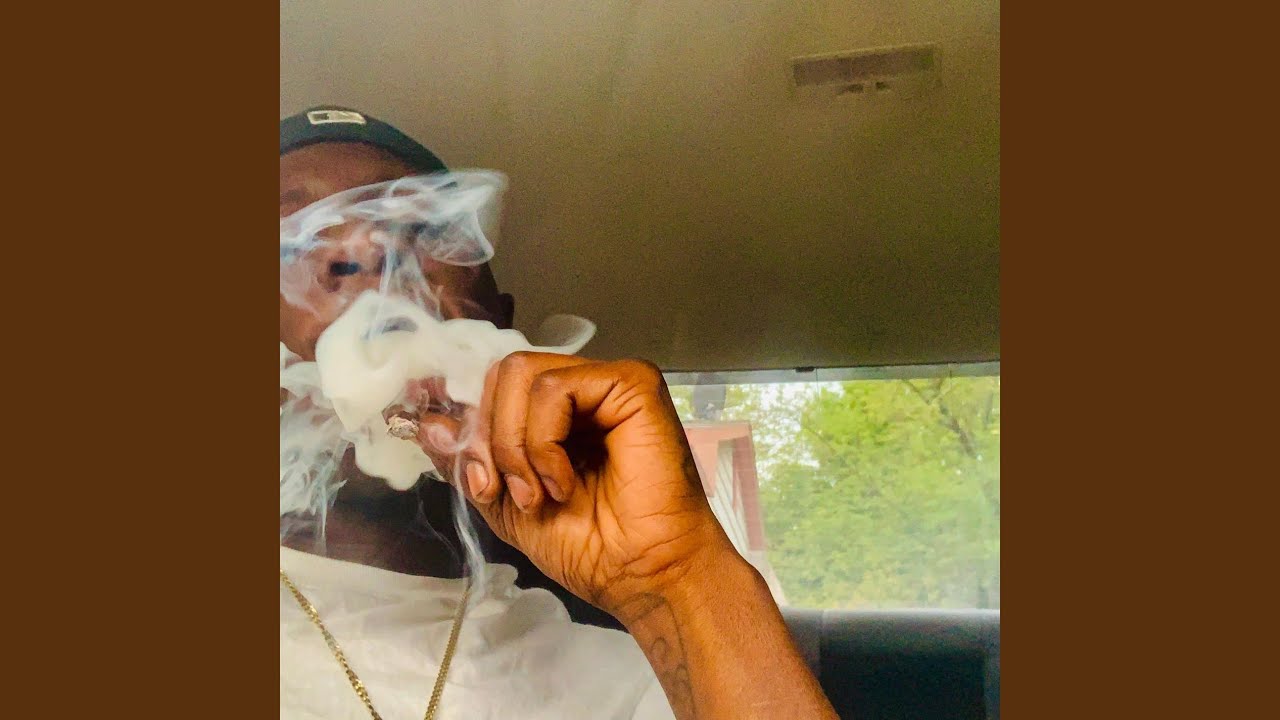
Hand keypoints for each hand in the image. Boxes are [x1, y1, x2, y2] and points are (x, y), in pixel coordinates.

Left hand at [415, 352, 736, 622]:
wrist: (641, 574)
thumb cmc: (589, 546)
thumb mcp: (505, 504)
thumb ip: (468, 461)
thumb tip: (425, 421)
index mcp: (556, 413)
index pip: (494, 383)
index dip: (465, 412)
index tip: (445, 447)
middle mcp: (582, 389)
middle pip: (502, 372)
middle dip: (488, 436)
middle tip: (504, 490)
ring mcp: (606, 383)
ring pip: (520, 374)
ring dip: (514, 445)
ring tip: (539, 494)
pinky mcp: (631, 384)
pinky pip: (555, 389)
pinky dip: (544, 441)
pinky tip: (563, 481)